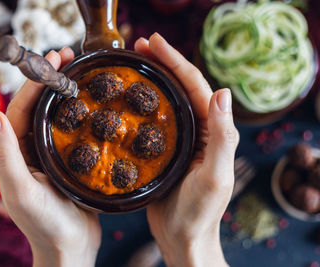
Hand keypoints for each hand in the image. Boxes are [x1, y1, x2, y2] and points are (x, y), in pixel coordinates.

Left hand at [0, 48, 100, 266]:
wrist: (71, 245)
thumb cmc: (45, 223)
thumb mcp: (22, 190)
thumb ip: (6, 154)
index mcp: (11, 152)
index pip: (20, 107)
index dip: (35, 81)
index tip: (52, 57)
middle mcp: (26, 148)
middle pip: (37, 105)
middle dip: (50, 78)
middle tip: (69, 55)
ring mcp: (47, 152)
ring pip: (54, 113)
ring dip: (65, 90)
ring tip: (80, 70)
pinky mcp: (65, 158)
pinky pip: (70, 127)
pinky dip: (78, 109)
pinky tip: (92, 100)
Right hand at [135, 33, 238, 266]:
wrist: (182, 238)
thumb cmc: (199, 213)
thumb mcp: (214, 177)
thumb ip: (223, 137)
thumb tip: (223, 93)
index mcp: (212, 130)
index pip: (195, 86)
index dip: (175, 61)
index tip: (152, 42)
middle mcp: (199, 129)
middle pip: (180, 86)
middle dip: (162, 62)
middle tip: (138, 45)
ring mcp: (181, 138)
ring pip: (167, 99)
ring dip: (152, 77)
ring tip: (133, 62)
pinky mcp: (164, 149)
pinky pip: (154, 118)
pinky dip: (143, 101)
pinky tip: (129, 96)